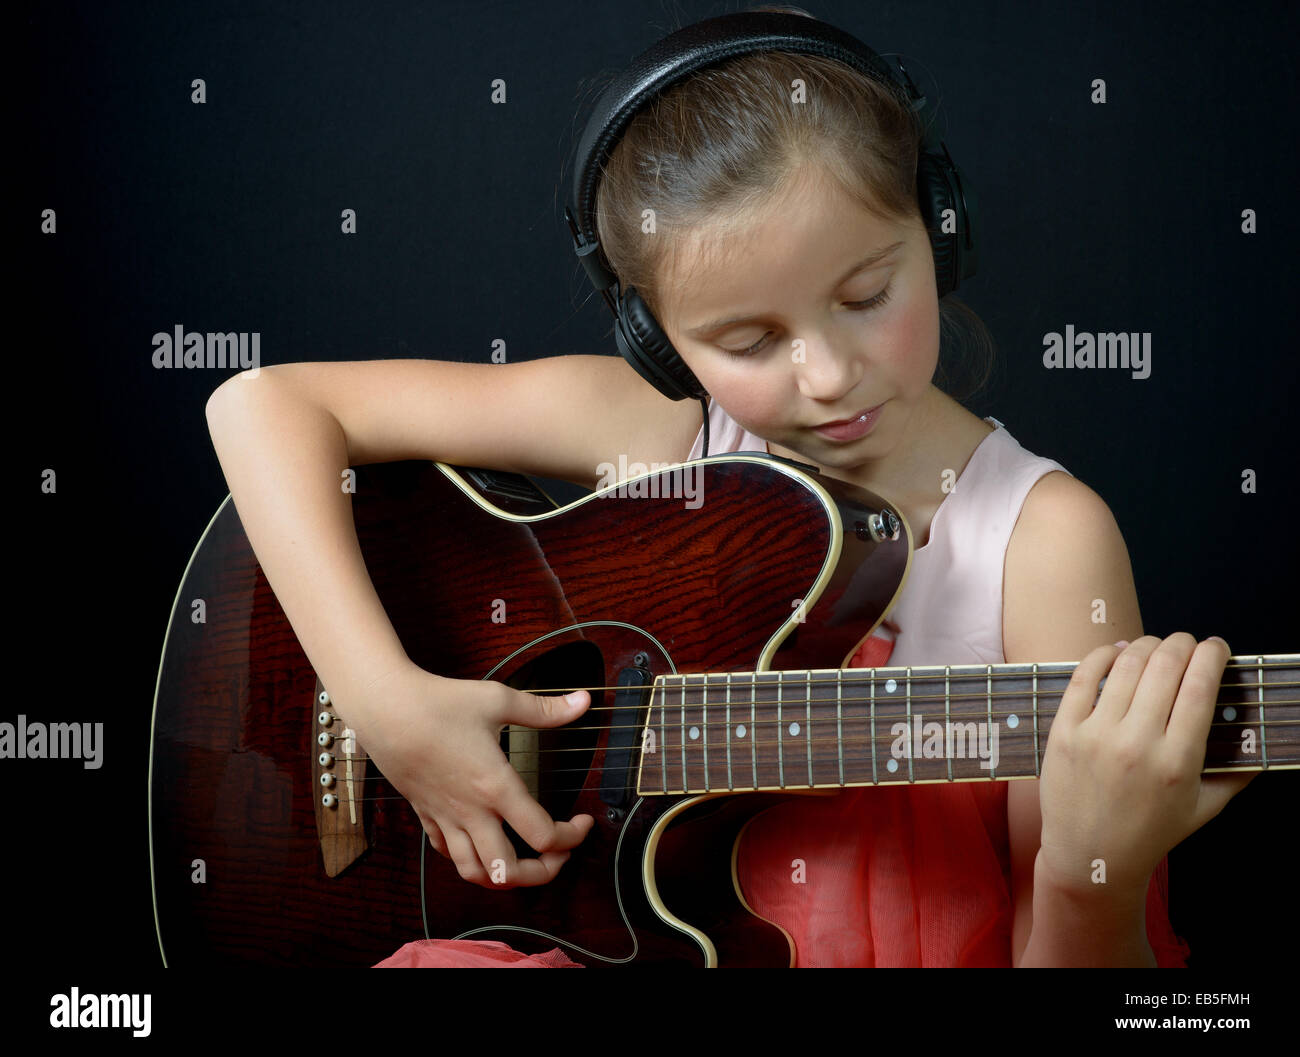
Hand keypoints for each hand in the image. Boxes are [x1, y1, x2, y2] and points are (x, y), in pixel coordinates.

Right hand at [335, 665, 594, 888]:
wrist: (384, 708)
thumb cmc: (438, 703)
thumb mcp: (498, 700)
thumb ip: (544, 709)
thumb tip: (584, 701)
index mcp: (495, 787)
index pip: (543, 836)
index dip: (572, 837)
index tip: (584, 822)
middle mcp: (470, 811)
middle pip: (509, 872)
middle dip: (543, 873)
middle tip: (560, 853)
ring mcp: (445, 816)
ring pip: (474, 872)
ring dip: (504, 877)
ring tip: (524, 861)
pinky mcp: (425, 813)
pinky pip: (447, 852)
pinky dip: (469, 858)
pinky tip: (481, 841)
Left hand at [1037, 633, 1255, 900]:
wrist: (1091, 858)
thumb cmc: (1151, 832)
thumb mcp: (1205, 808)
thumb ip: (1237, 774)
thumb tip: (1260, 740)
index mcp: (1177, 761)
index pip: (1200, 688)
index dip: (1212, 656)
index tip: (1218, 647)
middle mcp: (1137, 743)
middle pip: (1165, 667)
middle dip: (1183, 644)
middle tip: (1188, 643)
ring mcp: (1096, 736)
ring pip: (1126, 666)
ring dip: (1146, 645)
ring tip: (1156, 646)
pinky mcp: (1064, 733)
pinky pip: (1082, 678)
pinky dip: (1102, 656)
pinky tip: (1116, 652)